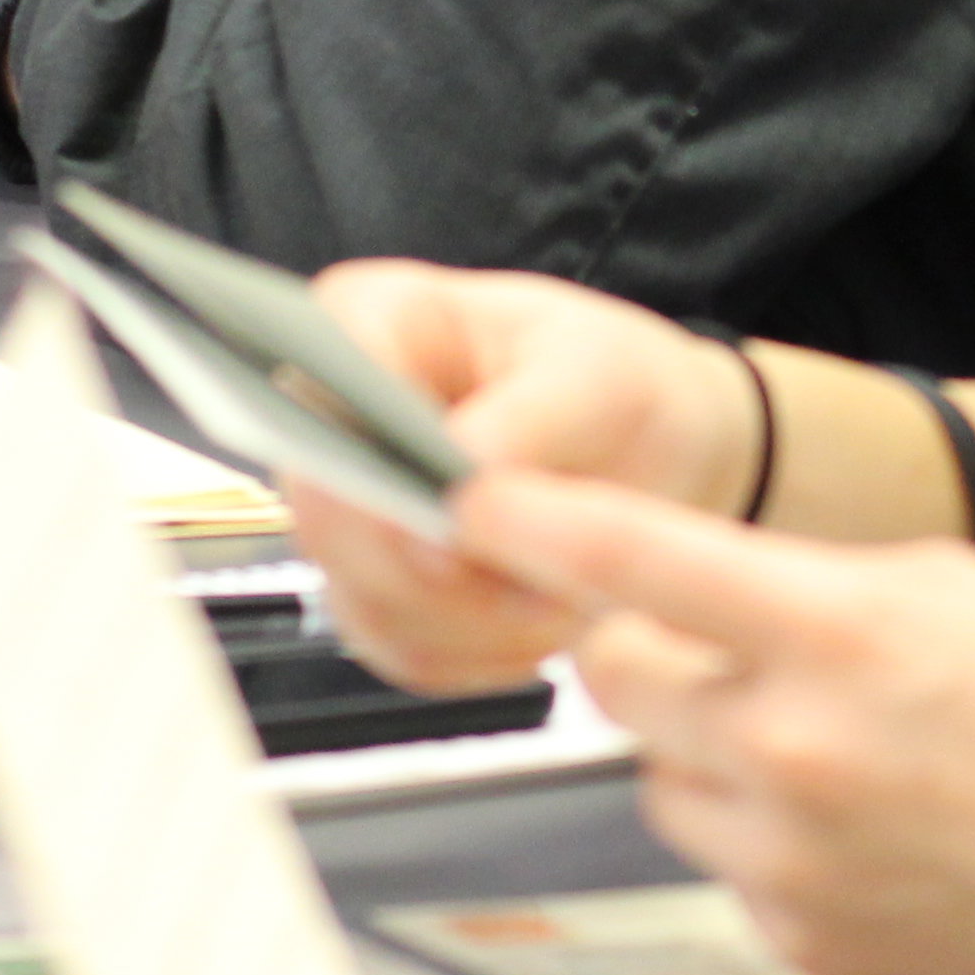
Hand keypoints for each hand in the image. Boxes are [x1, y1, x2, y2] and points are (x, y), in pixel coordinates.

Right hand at [288, 264, 771, 693]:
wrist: (659, 457)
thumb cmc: (620, 388)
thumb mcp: (605, 376)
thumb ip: (529, 421)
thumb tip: (456, 484)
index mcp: (369, 322)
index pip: (316, 381)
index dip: (366, 457)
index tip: (448, 513)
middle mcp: (333, 424)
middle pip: (329, 517)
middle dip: (440, 566)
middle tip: (534, 574)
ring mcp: (347, 520)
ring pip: (371, 602)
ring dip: (480, 618)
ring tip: (563, 590)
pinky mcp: (379, 598)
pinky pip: (412, 652)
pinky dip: (490, 651)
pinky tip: (546, 615)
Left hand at [468, 471, 974, 974]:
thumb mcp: (962, 590)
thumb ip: (813, 585)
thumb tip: (704, 601)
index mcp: (838, 633)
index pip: (637, 558)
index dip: (535, 520)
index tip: (470, 500)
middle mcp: (789, 747)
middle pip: (614, 677)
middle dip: (646, 652)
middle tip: (729, 653)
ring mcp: (785, 859)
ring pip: (660, 780)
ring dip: (709, 756)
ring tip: (835, 760)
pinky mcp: (798, 939)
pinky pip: (730, 870)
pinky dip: (773, 845)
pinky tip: (873, 838)